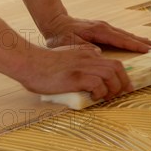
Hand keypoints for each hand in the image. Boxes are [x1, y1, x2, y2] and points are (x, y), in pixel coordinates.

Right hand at [19, 46, 133, 100]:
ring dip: (113, 88)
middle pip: (117, 67)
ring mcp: (82, 67)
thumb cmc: (38, 64)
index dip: (118, 74)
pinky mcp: (76, 77)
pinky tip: (93, 97)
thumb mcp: (61, 57)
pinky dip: (100, 93)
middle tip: (122, 93)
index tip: (117, 85)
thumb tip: (80, 75)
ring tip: (107, 97)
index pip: (109, 61)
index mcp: (83, 53)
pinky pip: (98, 84)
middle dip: (123, 82)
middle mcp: (86, 58)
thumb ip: (73, 61)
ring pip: (111, 74)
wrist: (27, 62)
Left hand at [41, 14, 150, 52]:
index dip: (135, 46)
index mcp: (98, 31)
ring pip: (125, 35)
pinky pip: (119, 35)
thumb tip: (98, 52)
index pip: (121, 39)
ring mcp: (103, 27)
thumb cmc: (59, 35)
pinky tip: (135, 43)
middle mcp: (104, 27)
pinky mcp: (101, 29)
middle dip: (143, 43)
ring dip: (139, 41)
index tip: (148, 50)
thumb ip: (83, 48)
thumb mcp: (68, 43)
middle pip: (127, 36)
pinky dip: (130, 39)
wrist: (53, 22)